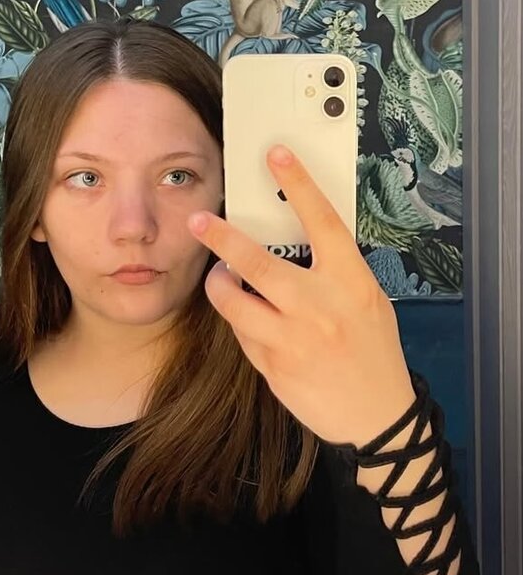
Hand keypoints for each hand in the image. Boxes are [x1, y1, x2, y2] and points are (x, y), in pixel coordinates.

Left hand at [187, 145, 416, 447]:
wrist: (377, 417)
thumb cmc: (374, 352)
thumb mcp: (368, 301)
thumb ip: (334, 272)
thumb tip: (296, 239)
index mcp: (350, 283)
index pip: (322, 222)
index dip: (298, 185)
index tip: (276, 156)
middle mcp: (319, 308)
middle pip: (257, 263)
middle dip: (221, 238)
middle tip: (198, 221)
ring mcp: (292, 340)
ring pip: (234, 302)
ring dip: (219, 284)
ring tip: (220, 276)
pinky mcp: (272, 367)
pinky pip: (242, 334)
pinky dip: (239, 320)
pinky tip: (249, 318)